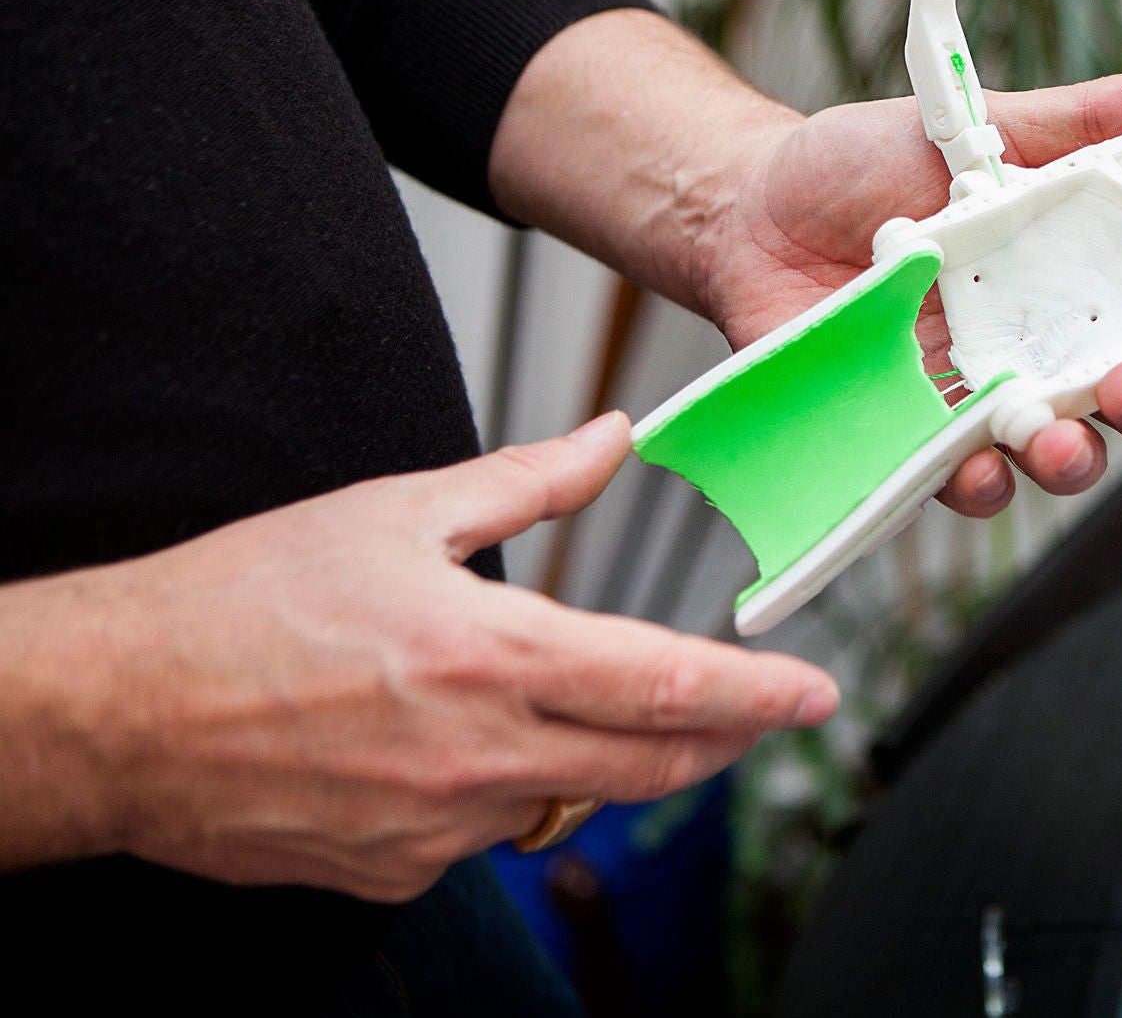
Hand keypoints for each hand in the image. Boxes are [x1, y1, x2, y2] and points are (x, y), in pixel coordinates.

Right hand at [0, 413, 836, 900]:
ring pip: (570, 799)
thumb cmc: (245, 603)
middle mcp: (478, 756)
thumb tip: (615, 437)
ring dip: (600, 760)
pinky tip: (455, 748)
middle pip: (651, 765)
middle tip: (755, 715)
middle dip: (721, 742)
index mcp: (492, 657)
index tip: (816, 697)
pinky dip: (503, 792)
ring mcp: (437, 829)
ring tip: (573, 706)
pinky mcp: (395, 873)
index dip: (758, 695)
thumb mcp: (397, 512)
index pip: (667, 685)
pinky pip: (488, 836)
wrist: (117, 712)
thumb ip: (528, 481)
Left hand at [489, 8, 1121, 518]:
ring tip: (1062, 437)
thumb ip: (1082, 118)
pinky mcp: (915, 434)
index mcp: (1079, 269)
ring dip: (1078, 457)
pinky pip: (965, 481)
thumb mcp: (973, 125)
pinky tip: (977, 465)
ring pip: (1062, 451)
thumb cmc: (860, 164)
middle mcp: (1046, 338)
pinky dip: (979, 483)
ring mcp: (985, 392)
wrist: (744, 204)